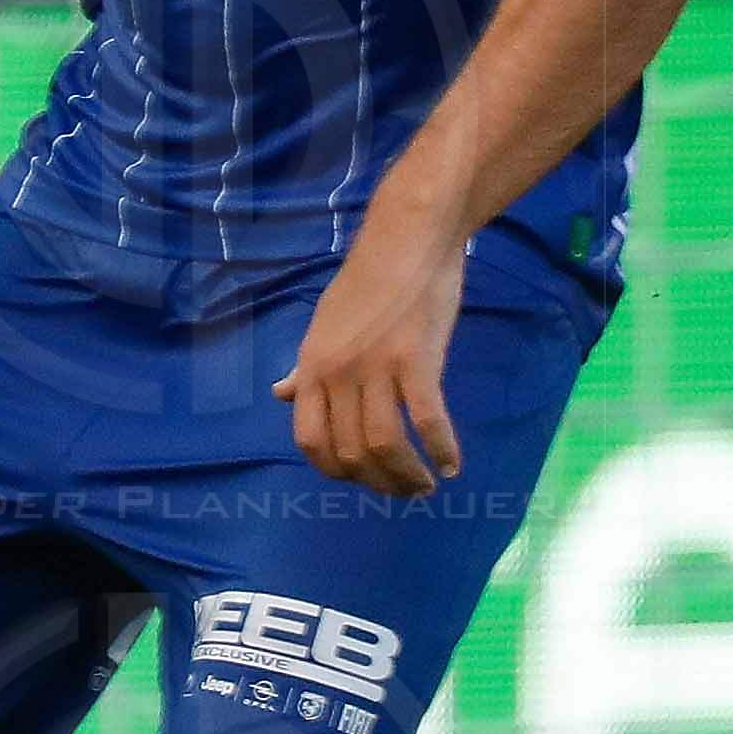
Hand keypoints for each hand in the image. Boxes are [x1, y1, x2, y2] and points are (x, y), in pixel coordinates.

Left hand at [279, 201, 469, 499]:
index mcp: (312, 366)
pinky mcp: (416, 361)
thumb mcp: (324, 326)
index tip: (359, 478)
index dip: (333, 469)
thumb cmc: (369, 284)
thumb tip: (280, 393)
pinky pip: (427, 422)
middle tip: (403, 490)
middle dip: (377, 482)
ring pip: (384, 446)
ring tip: (425, 486)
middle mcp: (336, 373)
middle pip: (349, 451)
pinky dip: (441, 450)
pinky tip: (452, 464)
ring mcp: (375, 368)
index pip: (309, 438)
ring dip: (406, 477)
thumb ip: (307, 368)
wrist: (407, 242)